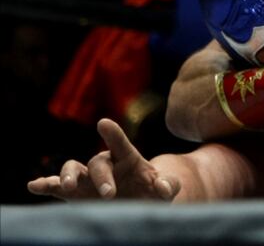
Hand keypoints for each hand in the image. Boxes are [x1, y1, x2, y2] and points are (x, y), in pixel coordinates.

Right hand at [27, 119, 179, 200]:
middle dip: (102, 178)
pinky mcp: (76, 193)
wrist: (141, 202)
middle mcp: (106, 165)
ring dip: (68, 176)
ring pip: (73, 169)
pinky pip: (57, 188)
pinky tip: (34, 186)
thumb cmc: (154, 191)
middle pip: (98, 163)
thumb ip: (168, 185)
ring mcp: (89, 178)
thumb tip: (164, 188)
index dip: (113, 133)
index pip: (121, 144)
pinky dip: (45, 186)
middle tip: (110, 194)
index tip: (104, 123)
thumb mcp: (166, 188)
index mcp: (128, 158)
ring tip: (66, 187)